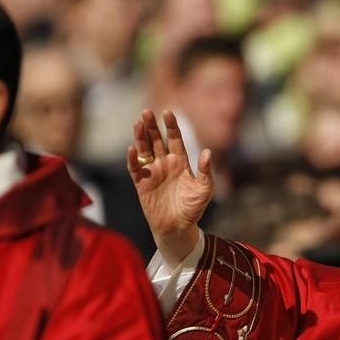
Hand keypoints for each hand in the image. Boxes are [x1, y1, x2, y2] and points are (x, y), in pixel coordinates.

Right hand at [128, 109, 213, 266]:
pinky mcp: (141, 184)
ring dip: (140, 136)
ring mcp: (152, 172)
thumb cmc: (194, 209)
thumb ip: (206, 171)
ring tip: (138, 122)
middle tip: (147, 112)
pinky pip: (135, 168)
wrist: (179, 228)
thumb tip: (207, 152)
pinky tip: (132, 149)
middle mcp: (165, 163)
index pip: (175, 138)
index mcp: (181, 162)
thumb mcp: (205, 189)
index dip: (171, 125)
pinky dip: (133, 159)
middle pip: (156, 140)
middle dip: (152, 126)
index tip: (168, 112)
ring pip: (144, 149)